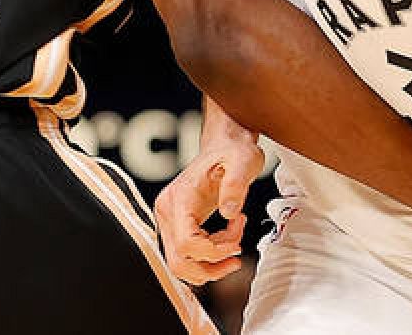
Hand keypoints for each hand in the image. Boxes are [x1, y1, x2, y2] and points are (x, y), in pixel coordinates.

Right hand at [155, 137, 263, 284]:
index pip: (187, 243)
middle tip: (236, 255)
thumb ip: (236, 184)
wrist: (225, 145)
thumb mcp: (243, 161)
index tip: (237, 242)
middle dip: (211, 267)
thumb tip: (230, 212)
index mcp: (180, 197)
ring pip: (181, 265)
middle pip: (179, 262)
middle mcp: (167, 211)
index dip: (214, 251)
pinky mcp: (177, 226)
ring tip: (234, 244)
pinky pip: (187, 255)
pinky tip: (228, 239)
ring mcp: (169, 220)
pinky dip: (209, 257)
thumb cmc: (233, 152)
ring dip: (210, 266)